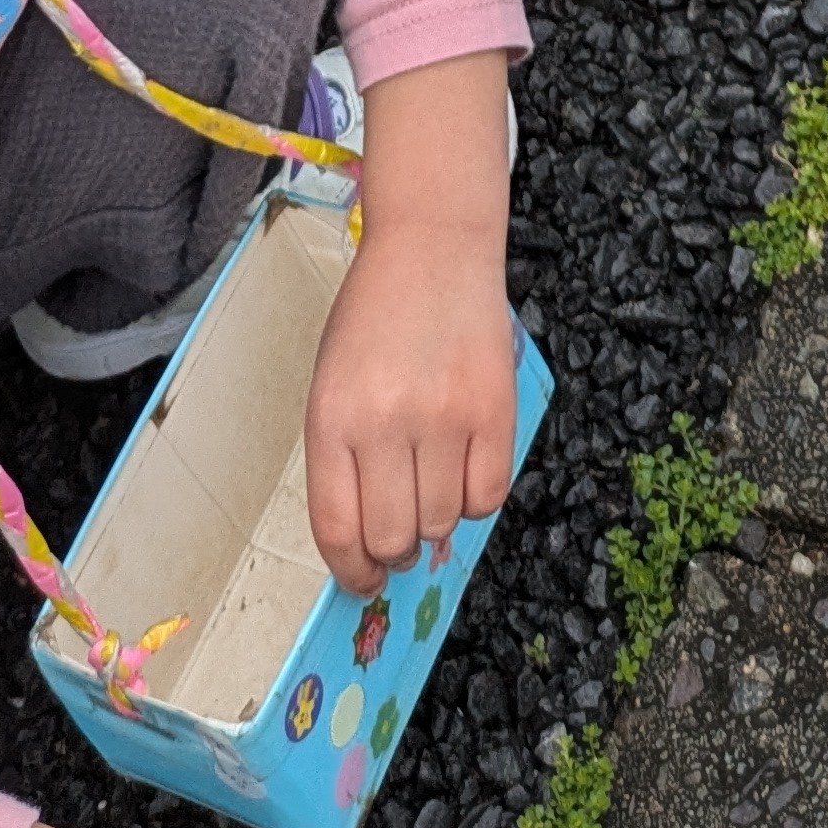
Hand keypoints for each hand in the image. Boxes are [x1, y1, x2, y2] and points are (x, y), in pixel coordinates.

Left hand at [302, 54, 517, 594]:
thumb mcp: (331, 383)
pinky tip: (462, 467)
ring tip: (429, 482)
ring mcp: (445, 415)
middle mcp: (386, 420)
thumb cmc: (373, 319)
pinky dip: (474, 498)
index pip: (337, 527)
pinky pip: (488, 497)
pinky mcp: (496, 409)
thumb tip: (364, 544)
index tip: (359, 581)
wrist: (433, 246)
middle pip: (392, 537)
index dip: (349, 569)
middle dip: (391, 553)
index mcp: (332, 415)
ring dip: (433, 520)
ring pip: (441, 523)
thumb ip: (342, 460)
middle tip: (396, 537)